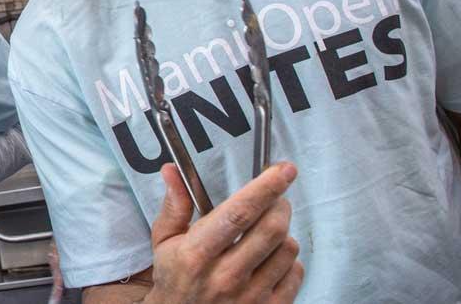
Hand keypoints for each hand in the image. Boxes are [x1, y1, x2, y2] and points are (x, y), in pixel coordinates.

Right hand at [144, 162, 302, 303]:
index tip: (283, 170)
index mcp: (197, 254)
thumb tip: (172, 171)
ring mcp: (250, 297)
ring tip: (267, 232)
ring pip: (288, 249)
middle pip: (272, 228)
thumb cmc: (175, 278)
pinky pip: (295, 274)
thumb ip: (174, 205)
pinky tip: (271, 258)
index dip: (265, 188)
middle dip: (280, 204)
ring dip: (283, 232)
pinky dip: (289, 260)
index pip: (239, 214)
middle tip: (275, 198)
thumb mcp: (164, 241)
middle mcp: (225, 277)